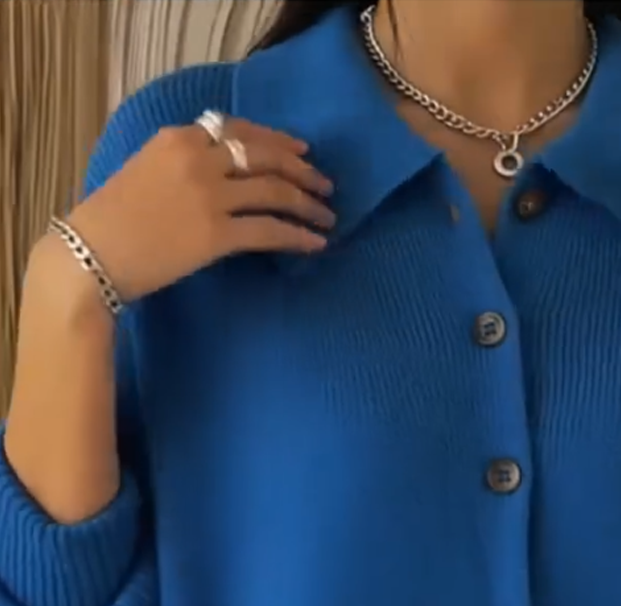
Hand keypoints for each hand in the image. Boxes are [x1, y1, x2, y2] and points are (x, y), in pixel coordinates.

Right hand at [58, 117, 334, 301]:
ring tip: (327, 215)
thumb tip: (223, 173)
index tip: (300, 151)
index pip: (241, 131)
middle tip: (325, 184)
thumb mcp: (144, 170)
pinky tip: (316, 243)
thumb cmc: (108, 220)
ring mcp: (210, 196)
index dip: (277, 141)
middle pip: (266, 157)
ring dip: (308, 203)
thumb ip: (183, 162)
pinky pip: (271, 231)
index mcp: (179, 138)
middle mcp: (199, 159)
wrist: (89, 255)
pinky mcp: (217, 234)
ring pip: (275, 191)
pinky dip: (298, 236)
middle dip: (302, 170)